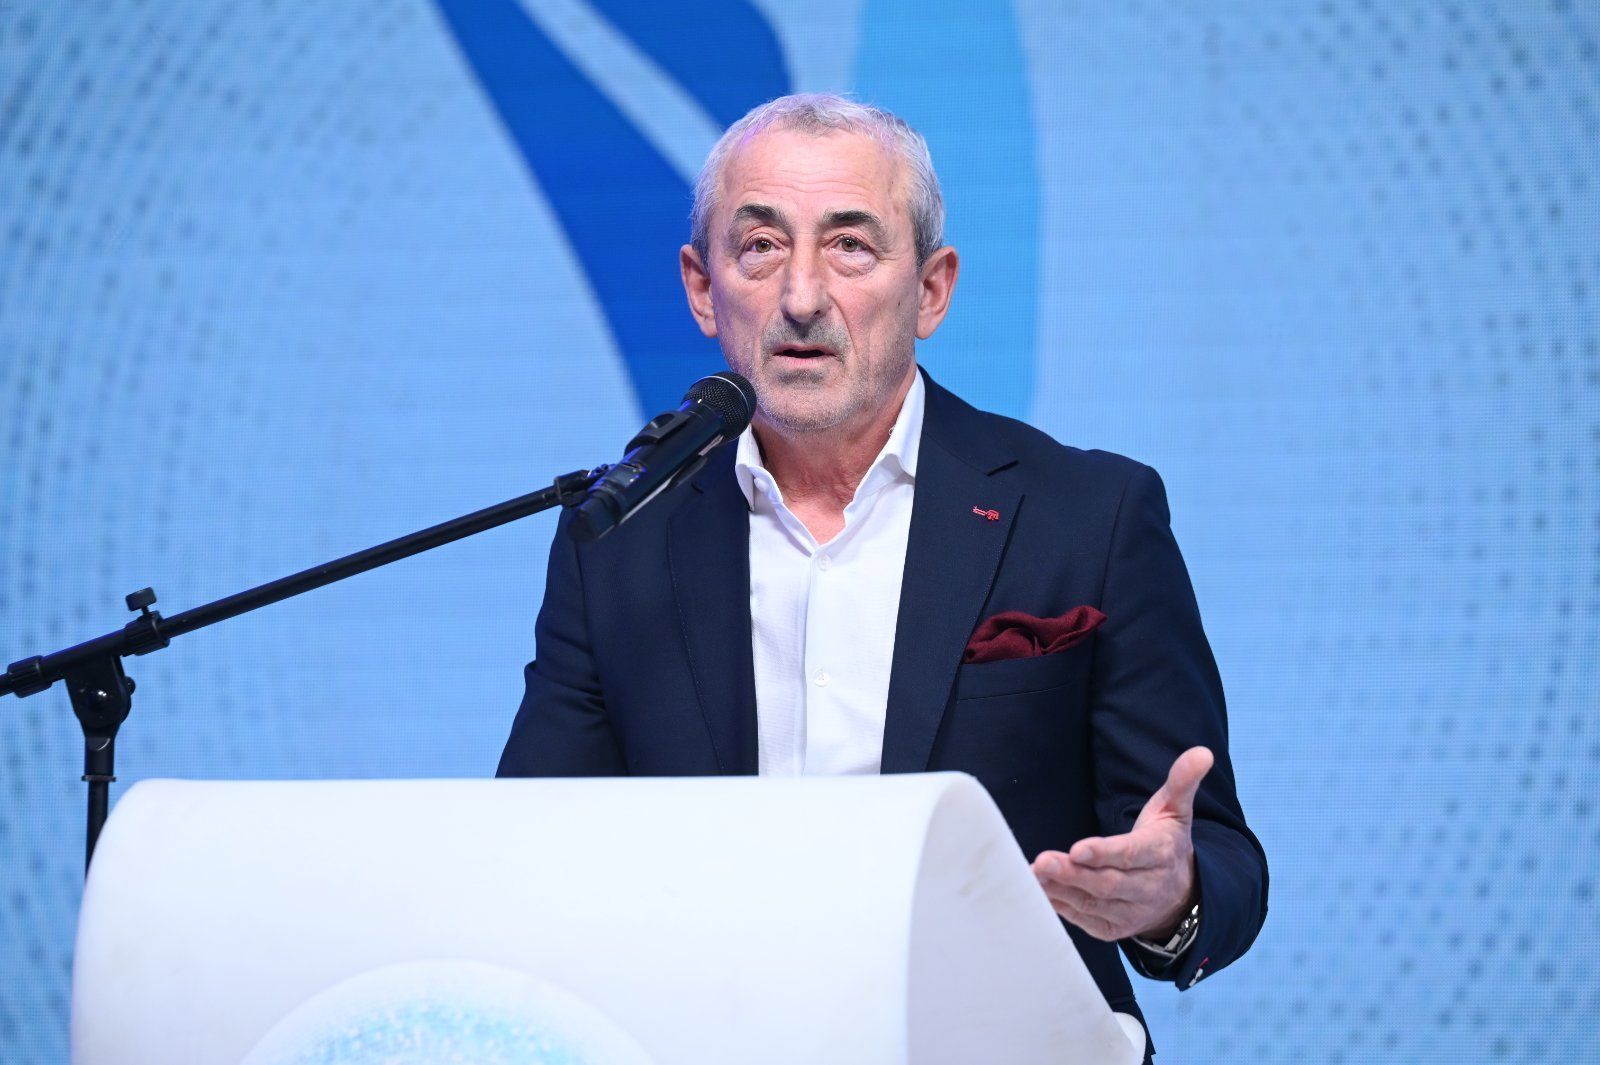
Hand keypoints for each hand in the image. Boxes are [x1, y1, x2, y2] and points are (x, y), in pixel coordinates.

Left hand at [1031, 746, 1212, 941]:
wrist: (1180, 894)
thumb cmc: (1166, 842)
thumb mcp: (1176, 810)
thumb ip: (1182, 781)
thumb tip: (1202, 752)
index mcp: (1160, 855)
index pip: (1131, 854)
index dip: (1104, 853)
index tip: (1078, 848)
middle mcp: (1147, 888)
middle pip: (1107, 884)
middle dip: (1074, 874)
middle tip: (1043, 861)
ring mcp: (1131, 912)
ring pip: (1093, 904)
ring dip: (1061, 890)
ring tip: (1034, 874)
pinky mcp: (1114, 928)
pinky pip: (1085, 920)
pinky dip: (1062, 908)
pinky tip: (1040, 892)